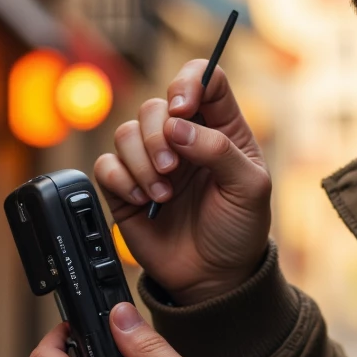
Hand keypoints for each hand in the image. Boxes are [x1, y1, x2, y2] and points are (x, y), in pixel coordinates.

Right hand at [94, 61, 270, 303]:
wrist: (214, 277)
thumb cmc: (239, 230)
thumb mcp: (250, 189)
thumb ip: (220, 151)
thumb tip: (178, 126)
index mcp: (221, 129)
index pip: (205, 79)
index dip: (189, 82)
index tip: (182, 108)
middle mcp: (184, 138)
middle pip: (156, 106)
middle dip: (158, 135)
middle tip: (172, 169)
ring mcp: (153, 161)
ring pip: (127, 132)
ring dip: (141, 161)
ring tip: (162, 194)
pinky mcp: (126, 186)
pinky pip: (106, 165)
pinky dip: (121, 179)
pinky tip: (143, 200)